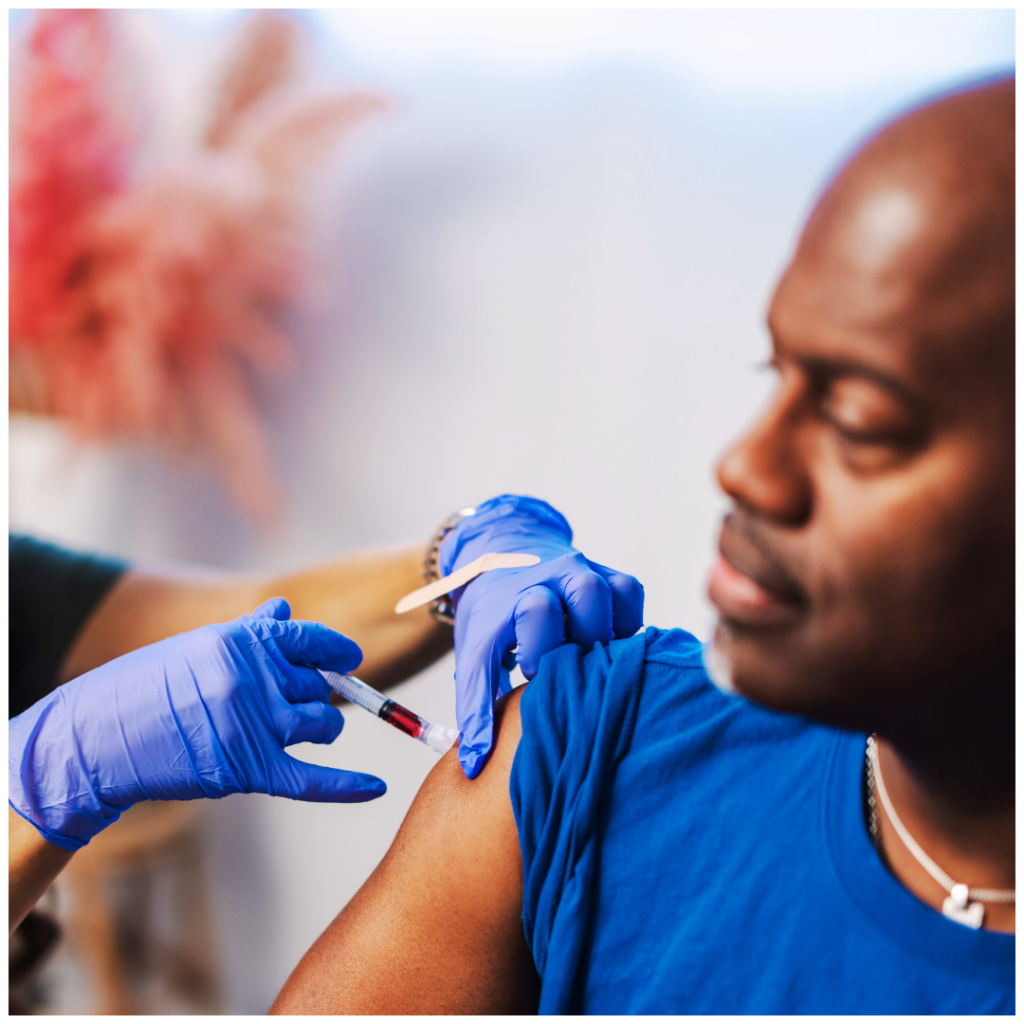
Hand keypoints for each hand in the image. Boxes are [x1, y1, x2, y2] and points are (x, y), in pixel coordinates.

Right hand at [9, 599, 385, 850]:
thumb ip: (250, 633)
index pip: (310, 640)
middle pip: (319, 686)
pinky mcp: (246, 770)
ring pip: (322, 725)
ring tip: (308, 729)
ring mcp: (251, 724)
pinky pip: (311, 780)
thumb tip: (285, 607)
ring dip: (324, 728)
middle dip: (318, 695)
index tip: (350, 658)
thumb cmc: (144, 689)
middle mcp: (252, 677)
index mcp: (243, 641)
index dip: (337, 650)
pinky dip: (347, 786)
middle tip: (296, 703)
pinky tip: (376, 787)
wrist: (94, 741)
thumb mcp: (197, 648)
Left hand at [440, 494, 643, 777]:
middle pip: (587, 596)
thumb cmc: (491, 618)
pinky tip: (608, 642)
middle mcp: (553, 576)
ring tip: (590, 656)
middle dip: (581, 637)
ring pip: (613, 593)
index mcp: (517, 597)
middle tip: (566, 664)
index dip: (541, 652)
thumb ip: (475, 709)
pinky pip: (630, 592)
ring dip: (607, 630)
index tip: (532, 673)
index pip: (538, 613)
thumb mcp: (474, 658)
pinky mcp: (607, 573)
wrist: (500, 557)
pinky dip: (626, 620)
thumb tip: (473, 766)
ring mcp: (583, 570)